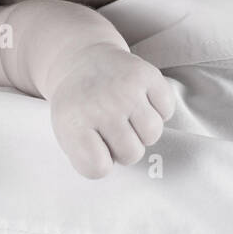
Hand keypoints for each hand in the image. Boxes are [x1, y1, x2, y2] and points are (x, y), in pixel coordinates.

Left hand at [47, 43, 176, 178]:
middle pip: (131, 155)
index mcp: (73, 122)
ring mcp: (125, 89)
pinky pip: (167, 111)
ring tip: (126, 117)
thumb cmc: (78, 105)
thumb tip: (115, 172)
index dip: (100, 162)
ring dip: (142, 131)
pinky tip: (139, 101)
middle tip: (111, 130)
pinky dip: (157, 110)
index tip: (94, 147)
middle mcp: (100, 105)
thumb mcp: (66, 131)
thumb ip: (86, 156)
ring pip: (152, 135)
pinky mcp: (147, 75)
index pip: (96, 168)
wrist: (83, 61)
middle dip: (123, 148)